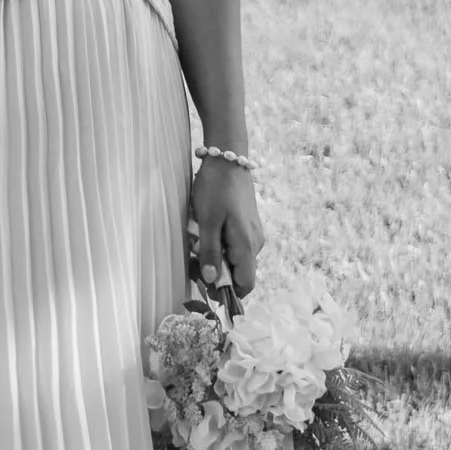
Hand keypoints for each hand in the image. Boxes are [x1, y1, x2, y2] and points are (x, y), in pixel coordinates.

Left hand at [189, 156, 264, 300]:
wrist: (227, 157)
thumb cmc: (215, 188)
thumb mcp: (207, 221)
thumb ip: (210, 252)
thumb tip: (212, 281)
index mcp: (247, 245)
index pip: (246, 284)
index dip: (228, 292)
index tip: (206, 286)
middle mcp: (255, 243)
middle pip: (239, 272)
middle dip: (217, 271)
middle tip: (194, 257)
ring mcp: (253, 232)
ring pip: (235, 258)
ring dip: (216, 256)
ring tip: (197, 239)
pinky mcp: (248, 223)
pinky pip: (235, 244)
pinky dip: (220, 244)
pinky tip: (205, 230)